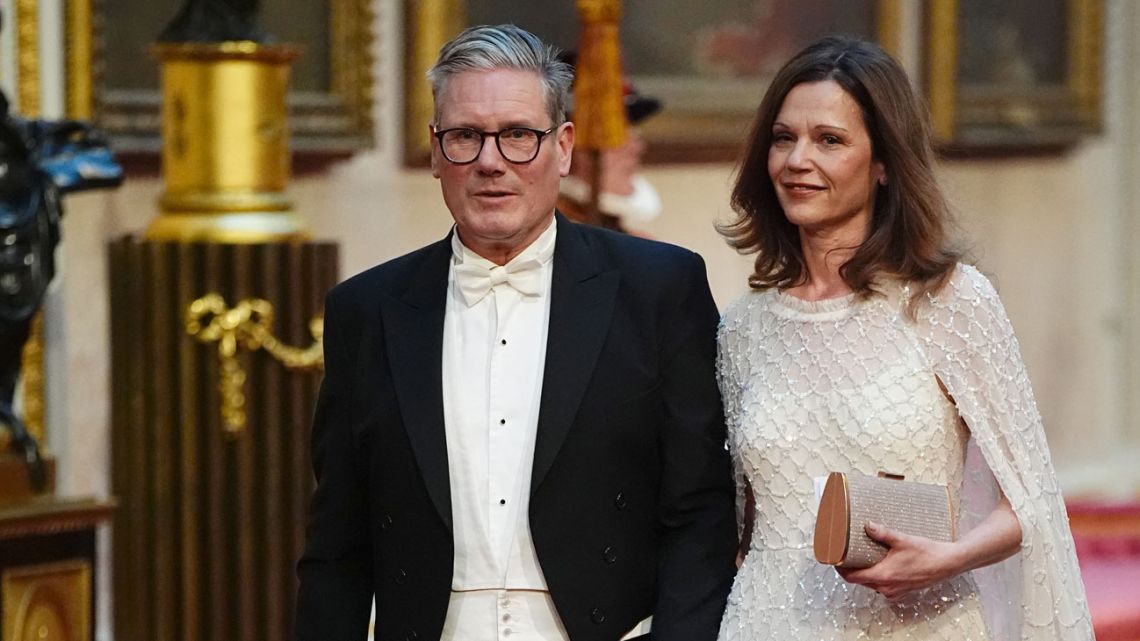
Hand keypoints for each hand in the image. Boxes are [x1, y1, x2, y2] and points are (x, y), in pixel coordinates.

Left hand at [836, 521, 961, 601]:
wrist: (949, 563)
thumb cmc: (928, 553)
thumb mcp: (902, 539)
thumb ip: (882, 533)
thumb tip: (867, 525)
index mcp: (883, 576)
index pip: (852, 578)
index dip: (840, 569)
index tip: (835, 560)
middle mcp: (887, 587)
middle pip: (860, 581)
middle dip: (851, 569)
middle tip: (846, 555)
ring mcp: (895, 591)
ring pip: (872, 584)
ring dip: (865, 573)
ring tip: (862, 557)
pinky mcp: (903, 590)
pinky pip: (883, 586)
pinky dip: (878, 576)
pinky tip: (881, 564)